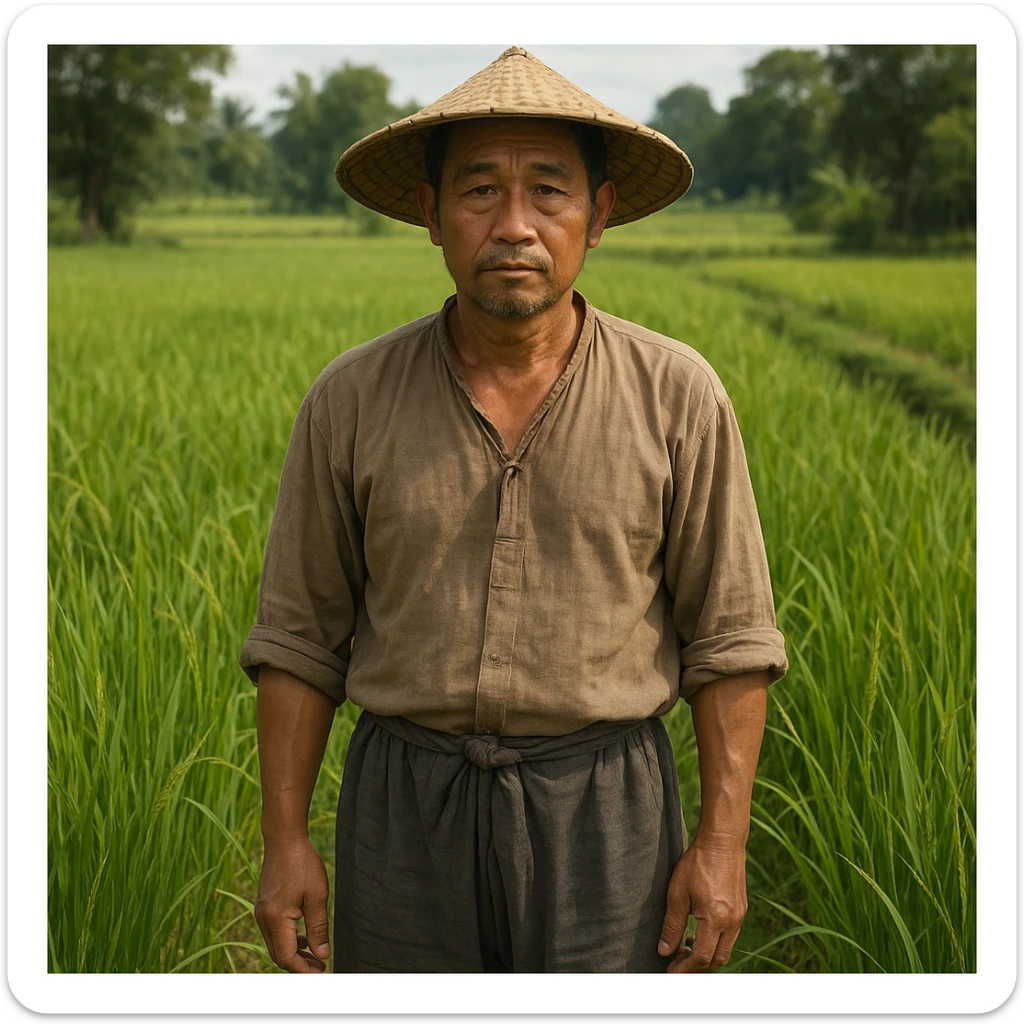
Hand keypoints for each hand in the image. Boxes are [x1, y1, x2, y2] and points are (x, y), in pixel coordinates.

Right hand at [254, 836, 330, 972]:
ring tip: (315, 953)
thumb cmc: (303, 864)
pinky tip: (304, 935)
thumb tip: (322, 954)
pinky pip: (274, 931)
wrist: (284, 839)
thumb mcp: (317, 896)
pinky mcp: (264, 905)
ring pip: (275, 944)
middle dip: (299, 964)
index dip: (303, 968)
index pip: (286, 957)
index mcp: (276, 918)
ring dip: (294, 951)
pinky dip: (288, 938)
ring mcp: (261, 912)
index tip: (321, 971)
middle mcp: (264, 918)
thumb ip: (319, 928)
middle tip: (320, 966)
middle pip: (278, 954)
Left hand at [658, 835, 747, 972]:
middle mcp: (732, 922)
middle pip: (717, 960)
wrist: (723, 841)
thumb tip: (665, 951)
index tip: (671, 971)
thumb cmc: (697, 863)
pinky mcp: (741, 909)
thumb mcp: (677, 893)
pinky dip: (716, 943)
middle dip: (697, 967)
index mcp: (715, 919)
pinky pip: (730, 936)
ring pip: (726, 950)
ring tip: (686, 951)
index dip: (685, 968)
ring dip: (707, 956)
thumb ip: (672, 925)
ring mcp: (739, 916)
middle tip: (677, 964)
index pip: (701, 957)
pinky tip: (700, 934)